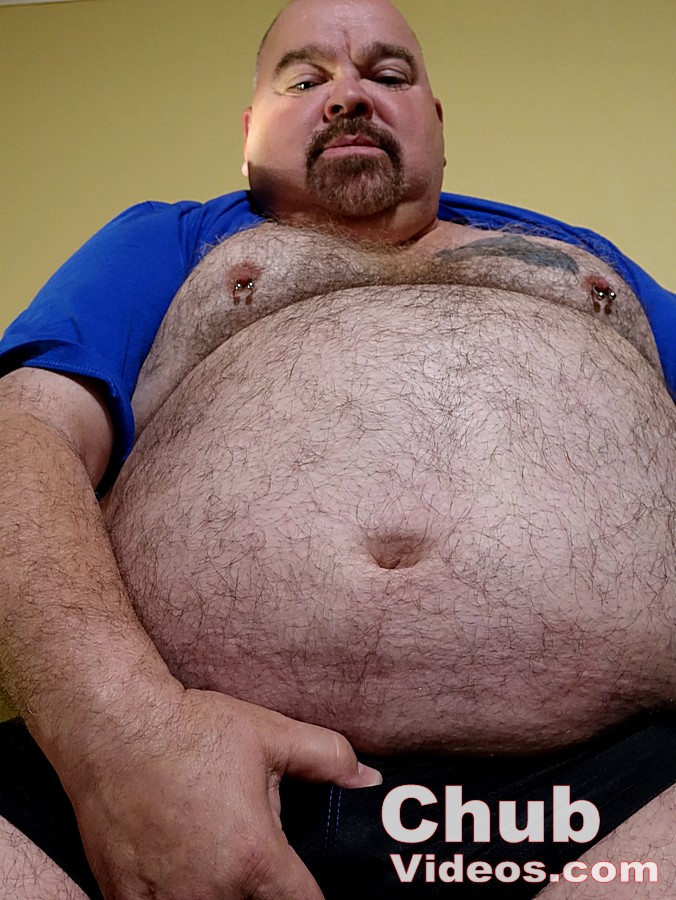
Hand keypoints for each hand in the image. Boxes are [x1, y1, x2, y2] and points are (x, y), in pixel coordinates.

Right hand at [67, 686, 380, 898]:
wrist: (115, 727)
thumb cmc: (193, 730)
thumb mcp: (270, 734)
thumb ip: (328, 758)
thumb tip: (368, 779)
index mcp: (255, 858)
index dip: (310, 897)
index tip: (304, 883)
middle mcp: (211, 892)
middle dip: (263, 891)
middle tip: (252, 856)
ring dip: (220, 894)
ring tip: (217, 856)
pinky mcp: (124, 898)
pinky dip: (175, 894)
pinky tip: (178, 867)